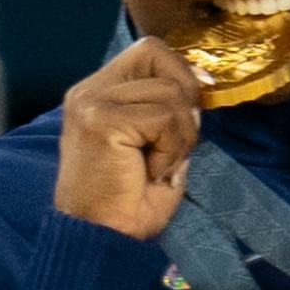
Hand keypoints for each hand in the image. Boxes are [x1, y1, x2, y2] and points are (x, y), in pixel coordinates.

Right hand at [52, 38, 203, 240]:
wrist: (100, 238)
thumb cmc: (128, 203)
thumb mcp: (156, 147)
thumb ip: (170, 114)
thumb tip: (200, 88)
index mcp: (99, 93)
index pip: (149, 51)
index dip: (181, 72)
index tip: (196, 105)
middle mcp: (89, 91)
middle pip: (155, 52)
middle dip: (185, 94)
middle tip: (178, 141)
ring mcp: (91, 102)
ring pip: (169, 92)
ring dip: (181, 135)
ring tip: (159, 164)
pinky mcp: (100, 121)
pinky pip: (164, 119)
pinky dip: (171, 149)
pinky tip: (151, 171)